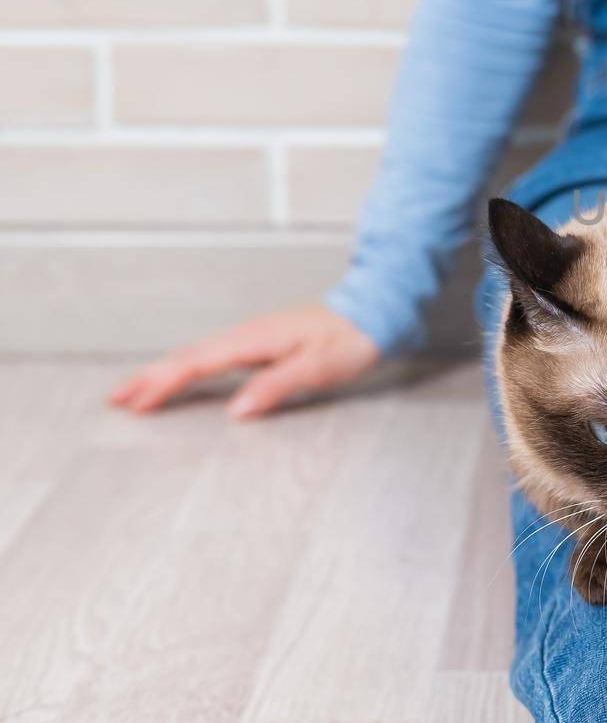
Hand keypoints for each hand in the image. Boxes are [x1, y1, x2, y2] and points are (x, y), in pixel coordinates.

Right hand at [109, 305, 380, 419]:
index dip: (165, 383)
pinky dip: (189, 367)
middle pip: (189, 357)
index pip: (198, 364)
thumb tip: (237, 410)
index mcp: (255, 340)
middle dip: (151, 378)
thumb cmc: (350, 340)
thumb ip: (277, 387)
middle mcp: (248, 335)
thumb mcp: (318, 368)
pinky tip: (183, 377)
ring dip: (165, 373)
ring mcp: (253, 336)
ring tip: (136, 392)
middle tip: (117, 399)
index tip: (137, 402)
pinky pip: (214, 356)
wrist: (373, 312)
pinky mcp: (262, 342)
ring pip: (198, 355)